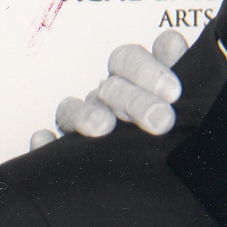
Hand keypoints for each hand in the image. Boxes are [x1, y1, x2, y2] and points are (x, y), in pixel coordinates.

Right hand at [28, 32, 188, 150]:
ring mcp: (82, 125)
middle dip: (136, 102)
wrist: (169, 184)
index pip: (129, 60)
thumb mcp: (184, 103)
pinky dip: (42, 142)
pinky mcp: (61, 155)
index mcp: (134, 82)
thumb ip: (182, 73)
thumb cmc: (175, 130)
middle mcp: (106, 99)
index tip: (174, 92)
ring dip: (85, 115)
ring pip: (72, 111)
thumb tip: (173, 42)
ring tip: (103, 127)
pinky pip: (45, 147)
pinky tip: (43, 141)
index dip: (148, 69)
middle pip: (111, 88)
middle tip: (162, 121)